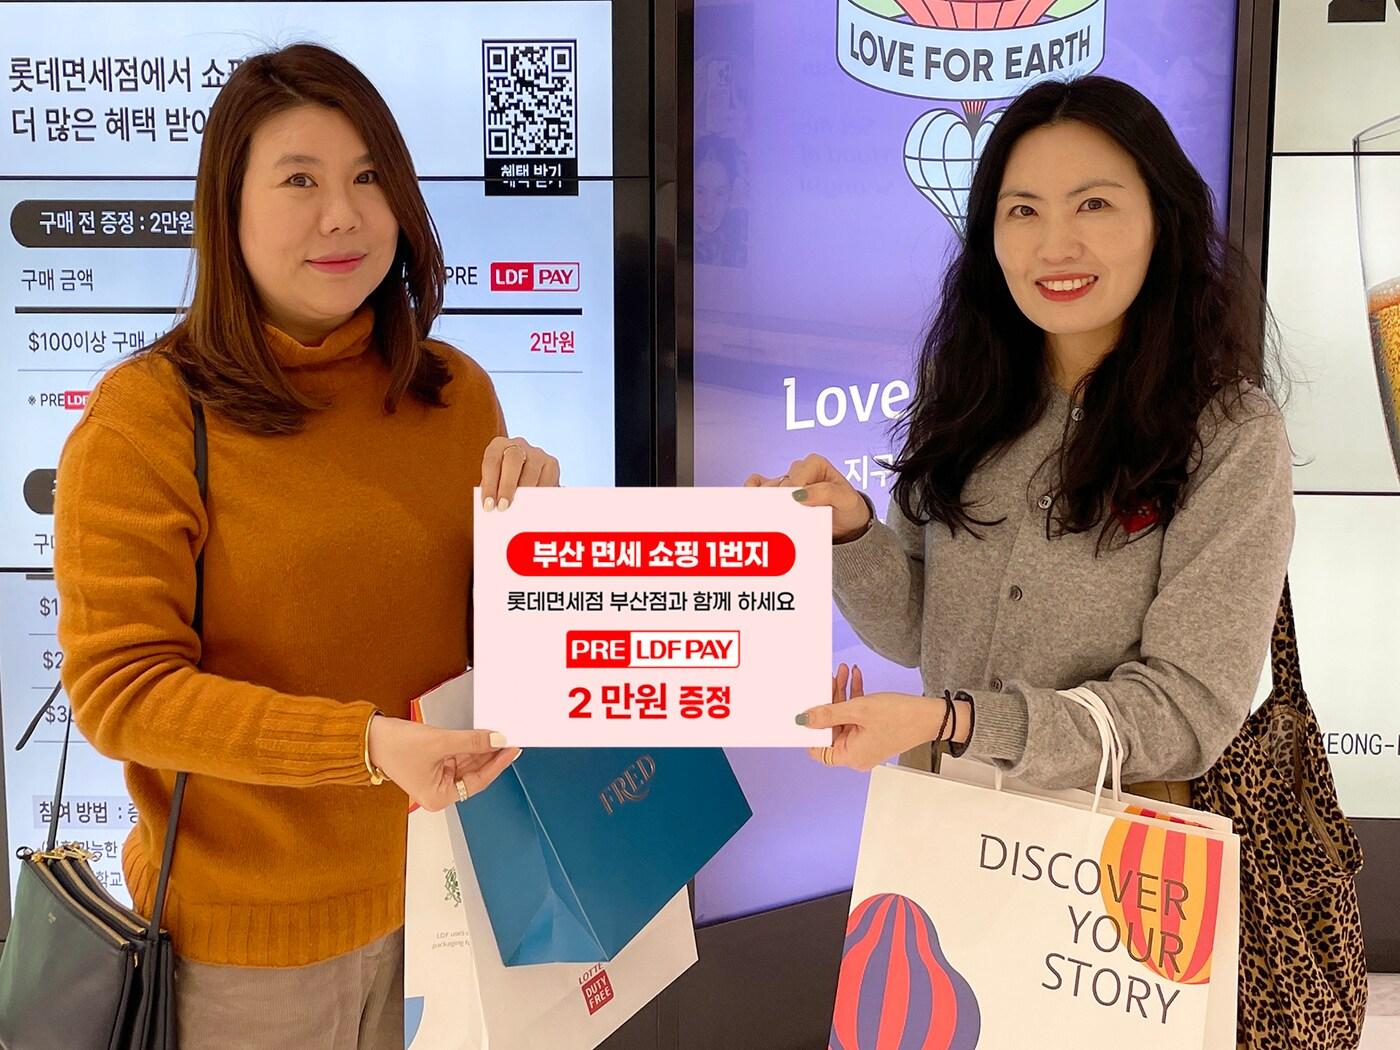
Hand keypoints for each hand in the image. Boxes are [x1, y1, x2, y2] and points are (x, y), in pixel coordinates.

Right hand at [367, 715, 521, 811]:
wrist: (370, 736)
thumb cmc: (395, 746)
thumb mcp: (440, 742)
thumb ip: (472, 742)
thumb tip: (498, 740)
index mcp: (438, 797)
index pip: (479, 780)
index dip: (498, 763)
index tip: (512, 748)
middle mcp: (439, 790)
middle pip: (475, 772)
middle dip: (492, 754)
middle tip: (511, 738)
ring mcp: (438, 776)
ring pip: (469, 762)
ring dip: (483, 748)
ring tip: (500, 735)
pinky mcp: (436, 763)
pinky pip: (460, 754)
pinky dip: (471, 745)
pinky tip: (484, 736)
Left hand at [480, 436, 559, 510]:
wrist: (522, 479)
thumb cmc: (502, 484)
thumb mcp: (494, 485)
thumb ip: (494, 493)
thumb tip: (496, 508)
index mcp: (498, 446)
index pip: (491, 462)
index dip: (489, 484)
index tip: (488, 506)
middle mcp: (517, 445)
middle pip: (513, 459)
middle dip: (507, 485)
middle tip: (503, 507)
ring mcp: (536, 453)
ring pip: (532, 470)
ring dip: (526, 492)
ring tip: (521, 511)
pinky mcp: (551, 463)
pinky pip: (548, 479)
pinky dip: (541, 494)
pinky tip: (536, 506)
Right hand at [743, 454, 870, 541]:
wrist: (847, 524)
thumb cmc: (848, 508)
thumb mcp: (846, 500)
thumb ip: (826, 493)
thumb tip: (799, 494)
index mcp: (814, 464)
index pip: (795, 477)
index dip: (793, 494)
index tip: (797, 507)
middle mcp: (797, 470)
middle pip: (778, 483)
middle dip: (778, 502)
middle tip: (782, 517)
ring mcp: (784, 481)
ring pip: (763, 487)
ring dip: (764, 502)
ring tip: (770, 517)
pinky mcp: (774, 493)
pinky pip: (754, 486)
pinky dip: (751, 494)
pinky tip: (754, 508)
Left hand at [797, 664, 947, 771]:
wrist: (932, 715)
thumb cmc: (901, 716)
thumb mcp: (859, 710)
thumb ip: (828, 713)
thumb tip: (803, 719)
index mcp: (850, 755)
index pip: (818, 748)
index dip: (811, 728)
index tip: (807, 706)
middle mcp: (856, 753)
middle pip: (830, 727)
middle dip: (829, 700)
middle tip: (828, 678)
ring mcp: (864, 741)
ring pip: (843, 716)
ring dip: (842, 692)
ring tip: (841, 671)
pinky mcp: (872, 731)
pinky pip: (856, 714)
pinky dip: (855, 696)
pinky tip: (855, 676)